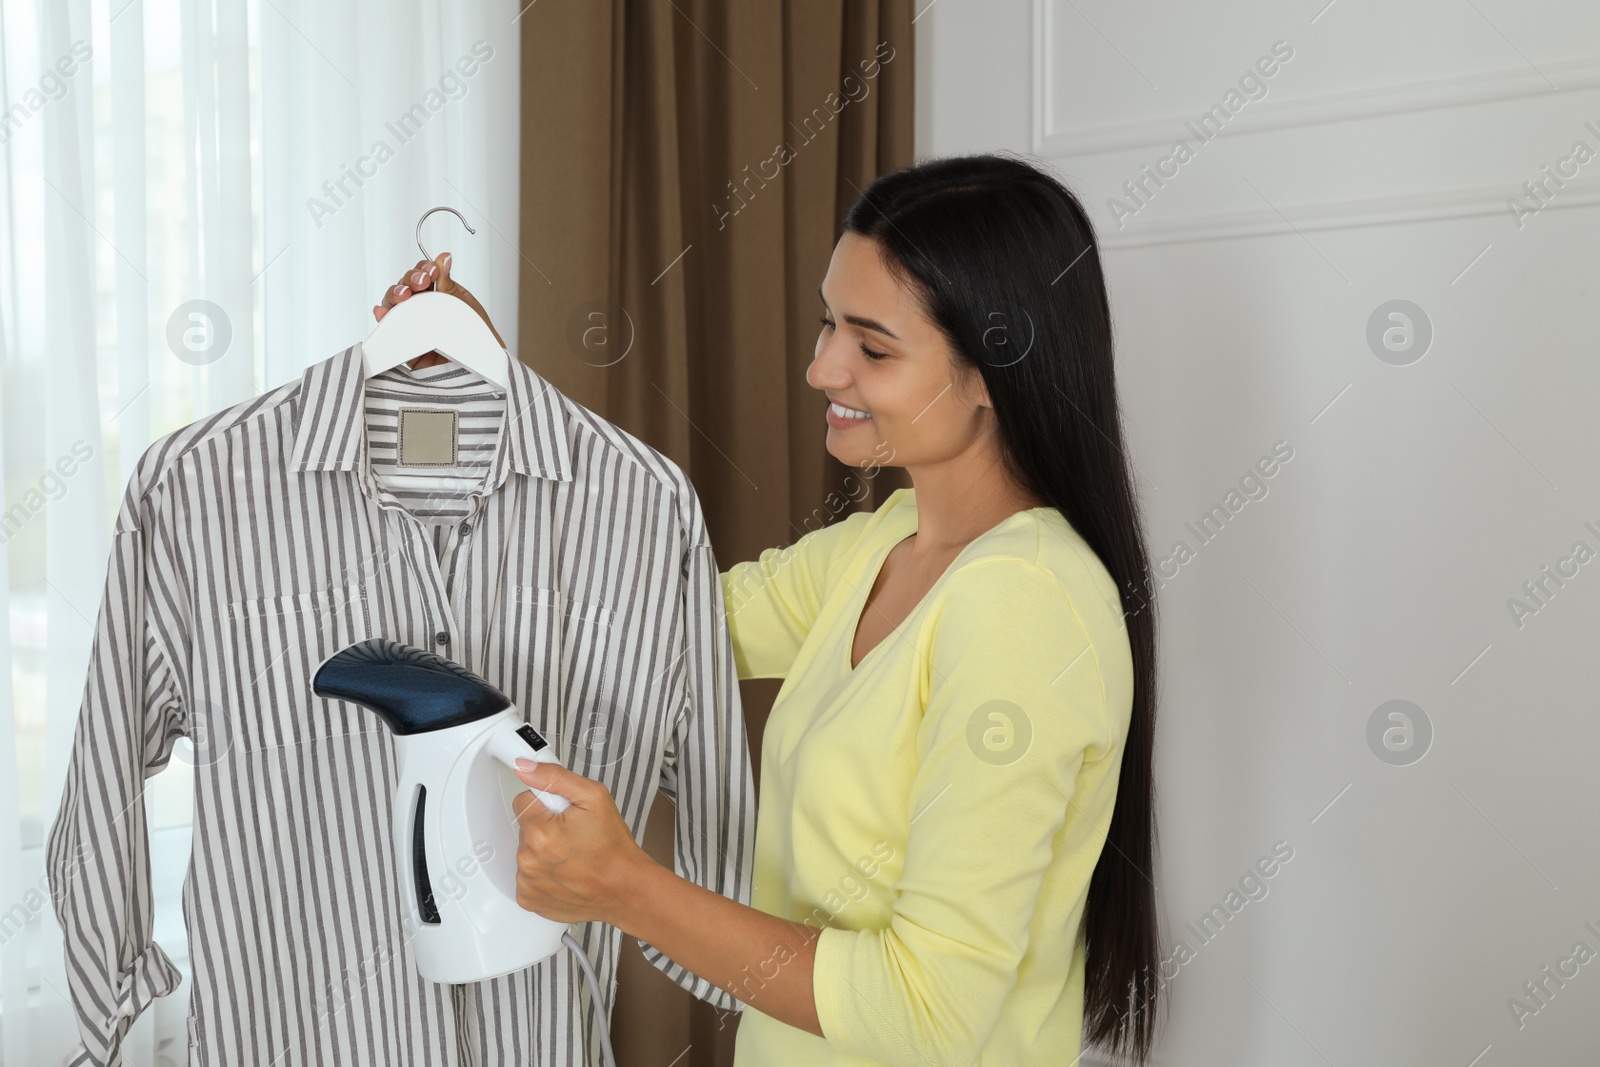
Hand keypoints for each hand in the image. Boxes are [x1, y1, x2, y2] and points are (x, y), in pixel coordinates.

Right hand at [372, 252, 504, 367]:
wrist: (479, 367)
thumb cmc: (476, 336)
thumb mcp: (463, 305)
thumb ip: (448, 283)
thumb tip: (443, 257)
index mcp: (439, 294)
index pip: (423, 274)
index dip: (423, 269)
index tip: (431, 271)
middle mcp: (423, 306)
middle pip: (405, 285)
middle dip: (410, 280)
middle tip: (421, 282)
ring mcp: (412, 323)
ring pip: (394, 303)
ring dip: (395, 295)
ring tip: (403, 295)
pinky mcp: (406, 342)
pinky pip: (390, 329)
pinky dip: (384, 318)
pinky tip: (382, 312)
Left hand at [511, 760, 653, 925]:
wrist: (626, 889)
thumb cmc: (614, 847)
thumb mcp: (593, 797)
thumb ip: (555, 777)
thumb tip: (524, 767)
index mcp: (539, 832)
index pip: (523, 801)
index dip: (547, 804)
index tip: (564, 814)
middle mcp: (528, 860)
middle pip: (525, 828)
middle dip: (545, 827)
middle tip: (573, 835)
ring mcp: (527, 883)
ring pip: (526, 852)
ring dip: (544, 851)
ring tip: (572, 855)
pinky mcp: (530, 899)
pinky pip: (527, 877)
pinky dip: (543, 874)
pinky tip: (565, 873)